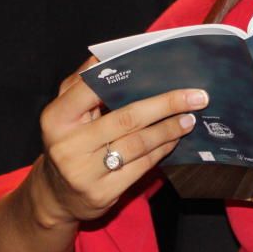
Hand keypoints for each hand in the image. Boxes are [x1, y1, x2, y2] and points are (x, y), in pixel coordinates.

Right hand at [29, 57, 208, 227]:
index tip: (160, 69)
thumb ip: (82, 83)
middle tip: (195, 97)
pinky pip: (141, 166)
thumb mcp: (64, 111)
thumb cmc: (67, 140)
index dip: (127, 77)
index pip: (93, 89)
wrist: (56, 195)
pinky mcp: (102, 193)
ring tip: (189, 118)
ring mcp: (84, 173)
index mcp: (57, 118)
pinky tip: (174, 139)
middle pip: (127, 119)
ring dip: (169, 129)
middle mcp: (68, 146)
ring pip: (139, 144)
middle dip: (166, 105)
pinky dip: (162, 150)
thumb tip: (105, 56)